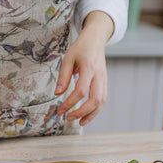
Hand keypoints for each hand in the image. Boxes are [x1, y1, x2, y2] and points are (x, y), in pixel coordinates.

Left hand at [55, 11, 113, 125]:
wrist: (96, 40)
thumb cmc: (80, 48)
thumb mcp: (67, 59)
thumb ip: (63, 77)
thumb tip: (58, 94)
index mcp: (88, 68)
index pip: (80, 91)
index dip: (70, 103)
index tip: (60, 110)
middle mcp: (99, 75)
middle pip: (95, 99)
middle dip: (82, 112)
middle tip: (69, 118)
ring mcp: (104, 79)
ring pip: (102, 101)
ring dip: (91, 114)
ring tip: (79, 122)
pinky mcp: (105, 82)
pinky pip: (103, 98)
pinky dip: (96, 109)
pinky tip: (86, 115)